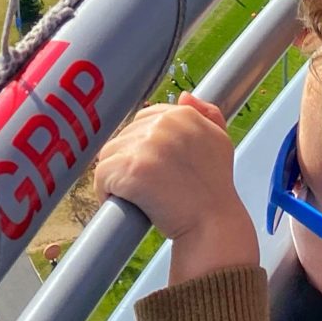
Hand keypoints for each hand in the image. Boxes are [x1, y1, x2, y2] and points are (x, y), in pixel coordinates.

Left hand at [95, 95, 257, 282]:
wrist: (212, 223)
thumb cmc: (214, 188)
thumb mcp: (219, 141)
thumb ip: (207, 114)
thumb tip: (184, 97)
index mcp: (182, 115)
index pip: (145, 118)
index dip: (144, 145)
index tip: (153, 167)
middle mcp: (163, 124)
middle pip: (125, 136)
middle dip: (130, 161)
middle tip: (147, 186)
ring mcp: (145, 145)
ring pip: (109, 155)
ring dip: (116, 176)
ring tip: (135, 195)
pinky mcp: (129, 169)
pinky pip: (102, 176)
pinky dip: (106, 192)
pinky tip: (123, 202)